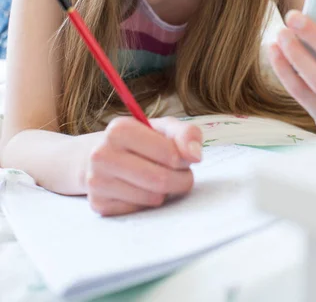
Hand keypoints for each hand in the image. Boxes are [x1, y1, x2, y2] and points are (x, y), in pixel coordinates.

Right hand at [85, 116, 202, 215]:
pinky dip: (148, 203)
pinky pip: (139, 211)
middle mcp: (102, 154)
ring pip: (151, 198)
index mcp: (119, 129)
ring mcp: (97, 181)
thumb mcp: (164, 128)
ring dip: (166, 193)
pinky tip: (143, 190)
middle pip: (160, 179)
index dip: (183, 159)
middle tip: (182, 176)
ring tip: (161, 180)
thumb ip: (186, 133)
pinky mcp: (99, 204)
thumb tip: (195, 155)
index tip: (182, 159)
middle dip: (180, 180)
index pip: (168, 153)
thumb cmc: (141, 140)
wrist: (104, 157)